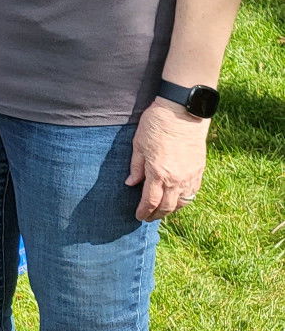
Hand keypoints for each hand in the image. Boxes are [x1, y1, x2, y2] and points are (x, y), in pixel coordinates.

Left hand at [126, 98, 208, 220]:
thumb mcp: (138, 145)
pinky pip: (193, 192)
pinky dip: (184, 200)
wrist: (182, 113)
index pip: (151, 201)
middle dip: (156, 215)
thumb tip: (130, 184)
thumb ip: (136, 168)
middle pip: (167, 207)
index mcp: (158, 173)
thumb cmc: (156, 126)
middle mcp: (176, 179)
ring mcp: (190, 176)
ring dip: (171, 210)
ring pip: (182, 203)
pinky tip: (177, 200)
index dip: (144, 211)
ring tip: (162, 211)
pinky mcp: (199, 171)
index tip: (138, 216)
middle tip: (148, 217)